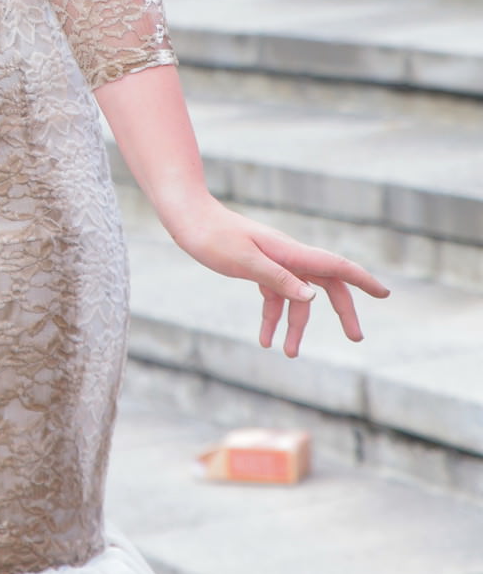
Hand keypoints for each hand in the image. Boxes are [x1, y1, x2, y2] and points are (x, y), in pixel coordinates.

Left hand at [168, 196, 390, 357]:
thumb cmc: (214, 237)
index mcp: (290, 252)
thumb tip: (313, 296)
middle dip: (342, 311)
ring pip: (297, 297)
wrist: (188, 219)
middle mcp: (288, 256)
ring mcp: (274, 262)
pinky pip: (275, 296)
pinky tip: (264, 339)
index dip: (362, 280)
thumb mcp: (245, 261)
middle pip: (325, 284)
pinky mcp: (258, 268)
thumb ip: (278, 279)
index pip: (336, 266)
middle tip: (356, 338)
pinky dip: (272, 318)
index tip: (385, 294)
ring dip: (296, 325)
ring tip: (289, 354)